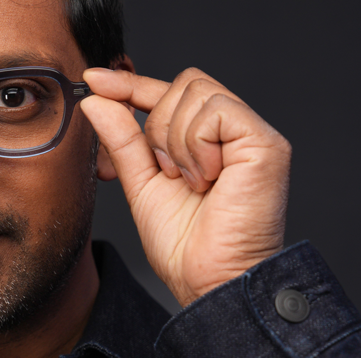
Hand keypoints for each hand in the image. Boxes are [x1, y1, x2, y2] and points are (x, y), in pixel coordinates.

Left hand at [80, 67, 289, 306]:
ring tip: (190, 181)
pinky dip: (197, 145)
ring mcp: (253, 134)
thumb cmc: (184, 243)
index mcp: (208, 138)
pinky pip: (216, 111)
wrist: (209, 280)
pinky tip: (205, 179)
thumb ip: (122, 138)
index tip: (94, 80)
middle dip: (157, 125)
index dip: (131, 84)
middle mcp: (234, 130)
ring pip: (196, 93)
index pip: (169, 92)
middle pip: (183, 83)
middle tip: (168, 171)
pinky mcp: (267, 143)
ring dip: (176, 141)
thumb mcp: (141, 181)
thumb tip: (96, 98)